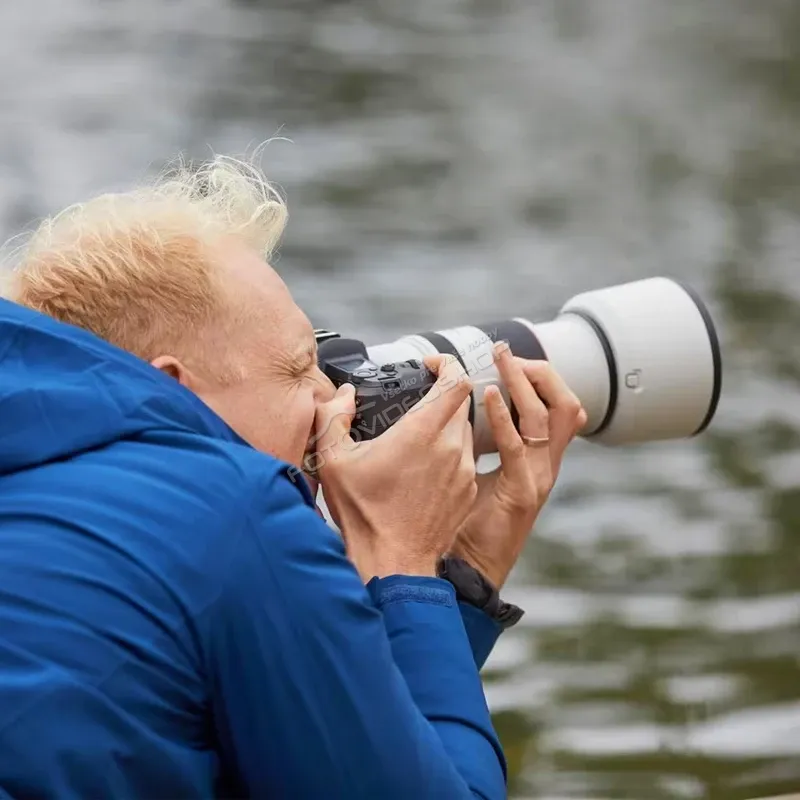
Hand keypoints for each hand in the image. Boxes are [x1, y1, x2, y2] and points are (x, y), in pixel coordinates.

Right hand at [313, 354, 477, 580]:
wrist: (392, 564)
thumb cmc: (364, 515)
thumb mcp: (333, 461)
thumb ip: (333, 417)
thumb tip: (345, 396)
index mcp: (422, 433)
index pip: (456, 380)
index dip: (447, 364)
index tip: (430, 365)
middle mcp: (450, 447)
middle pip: (461, 402)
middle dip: (442, 395)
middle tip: (417, 401)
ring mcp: (463, 471)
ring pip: (465, 430)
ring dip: (446, 425)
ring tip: (417, 439)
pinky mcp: (467, 491)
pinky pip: (466, 458)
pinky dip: (450, 453)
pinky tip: (424, 468)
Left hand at [451, 342, 586, 587]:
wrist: (470, 570)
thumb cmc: (468, 521)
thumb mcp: (477, 471)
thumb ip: (478, 442)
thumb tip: (458, 408)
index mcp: (537, 458)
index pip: (557, 407)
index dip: (539, 378)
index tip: (506, 357)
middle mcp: (545, 465)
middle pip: (565, 405)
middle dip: (539, 372)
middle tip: (505, 352)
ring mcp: (538, 479)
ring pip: (549, 418)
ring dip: (524, 383)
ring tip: (500, 360)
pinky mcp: (522, 493)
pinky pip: (520, 447)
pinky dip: (506, 417)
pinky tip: (490, 396)